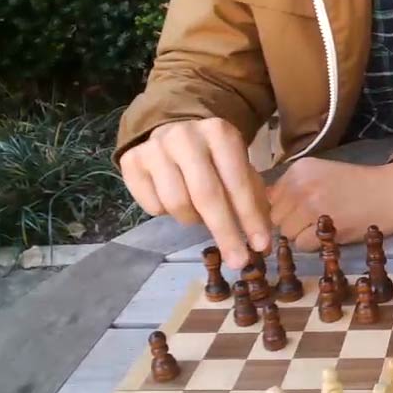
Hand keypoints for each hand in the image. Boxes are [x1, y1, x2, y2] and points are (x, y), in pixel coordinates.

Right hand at [120, 119, 271, 269]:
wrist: (171, 130)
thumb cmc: (213, 157)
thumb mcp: (238, 167)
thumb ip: (253, 201)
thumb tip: (261, 245)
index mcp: (219, 133)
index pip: (238, 181)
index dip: (250, 217)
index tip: (260, 246)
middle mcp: (185, 136)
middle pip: (206, 195)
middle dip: (225, 233)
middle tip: (237, 261)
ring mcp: (154, 148)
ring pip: (177, 204)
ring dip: (193, 220)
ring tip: (199, 213)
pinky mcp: (131, 162)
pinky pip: (153, 206)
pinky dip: (167, 213)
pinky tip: (174, 199)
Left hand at [268, 158, 392, 250]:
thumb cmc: (359, 185)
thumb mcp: (321, 174)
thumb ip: (293, 187)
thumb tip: (265, 205)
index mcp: (298, 169)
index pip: (269, 198)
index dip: (281, 211)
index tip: (298, 214)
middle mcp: (300, 184)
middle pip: (275, 218)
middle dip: (290, 224)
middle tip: (314, 223)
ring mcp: (311, 206)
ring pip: (287, 233)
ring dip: (301, 236)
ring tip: (323, 228)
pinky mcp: (324, 226)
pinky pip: (303, 245)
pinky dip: (315, 246)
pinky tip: (331, 235)